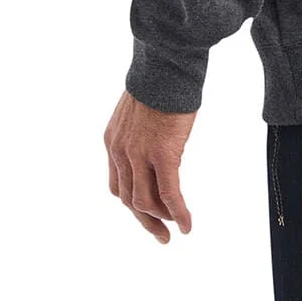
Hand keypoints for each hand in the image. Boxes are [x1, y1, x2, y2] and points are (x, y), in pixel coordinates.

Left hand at [104, 90, 196, 241]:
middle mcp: (120, 151)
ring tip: (175, 230)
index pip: (118, 183)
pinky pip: (168, 193)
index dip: (132, 202)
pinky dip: (178, 212)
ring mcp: (139, 155)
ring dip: (160, 219)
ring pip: (145, 201)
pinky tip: (188, 224)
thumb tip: (160, 145)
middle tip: (161, 235)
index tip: (147, 213)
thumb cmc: (160, 80)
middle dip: (145, 220)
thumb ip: (142, 132)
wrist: (166, 65)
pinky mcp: (162, 154)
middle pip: (128, 198)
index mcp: (113, 141)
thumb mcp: (140, 110)